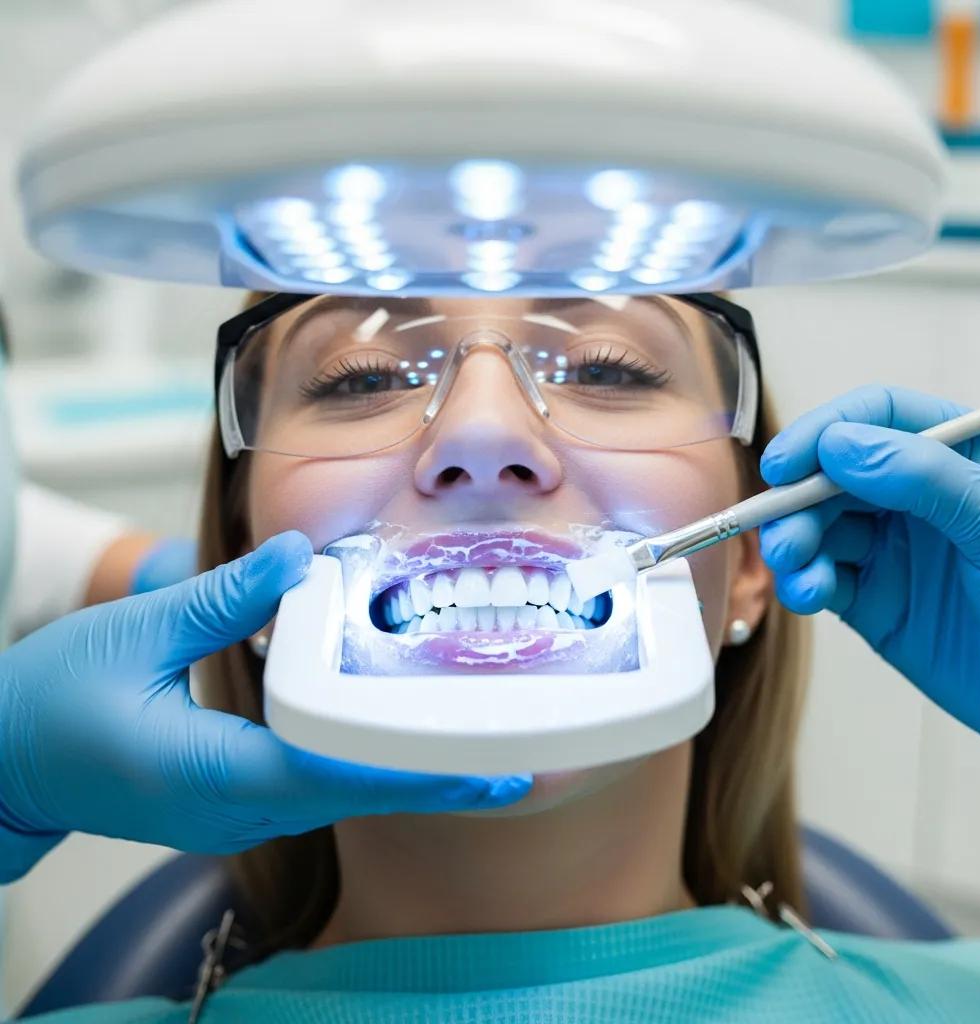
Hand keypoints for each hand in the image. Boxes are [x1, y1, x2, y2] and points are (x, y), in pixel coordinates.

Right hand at [0, 532, 530, 881]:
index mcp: (209, 771)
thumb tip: (299, 558)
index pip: (335, 777)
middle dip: (430, 779)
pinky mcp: (225, 801)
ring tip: (469, 748)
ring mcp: (229, 813)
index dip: (415, 775)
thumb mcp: (131, 632)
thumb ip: (220, 597)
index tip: (486, 773)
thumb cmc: (45, 700)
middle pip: (352, 795)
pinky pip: (309, 787)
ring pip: (335, 796)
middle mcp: (231, 807)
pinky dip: (358, 767)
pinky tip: (389, 739)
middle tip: (510, 758)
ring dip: (400, 775)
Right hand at [759, 385, 979, 758]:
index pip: (879, 417)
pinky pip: (821, 579)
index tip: (786, 464)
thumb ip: (923, 477)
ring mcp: (893, 548)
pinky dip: (802, 583)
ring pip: (818, 527)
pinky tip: (809, 593)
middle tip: (782, 531)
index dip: (825, 431)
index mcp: (960, 453)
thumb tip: (838, 445)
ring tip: (793, 566)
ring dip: (793, 542)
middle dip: (797, 499)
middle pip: (832, 473)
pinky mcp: (873, 600)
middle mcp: (918, 494)